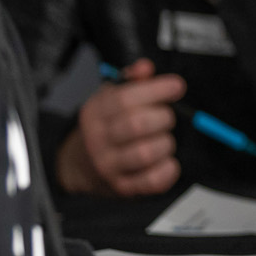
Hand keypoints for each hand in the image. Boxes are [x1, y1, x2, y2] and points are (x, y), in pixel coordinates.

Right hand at [55, 59, 184, 196]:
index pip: (126, 98)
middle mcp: (98, 139)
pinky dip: (168, 169)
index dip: (157, 90)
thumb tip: (146, 67)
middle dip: (163, 117)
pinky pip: (152, 181)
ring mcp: (109, 166)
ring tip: (163, 140)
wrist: (79, 166)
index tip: (176, 87)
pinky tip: (166, 161)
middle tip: (165, 117)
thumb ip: (131, 81)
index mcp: (95, 112)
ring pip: (146, 153)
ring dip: (165, 143)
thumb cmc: (103, 128)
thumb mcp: (109, 98)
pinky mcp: (122, 187)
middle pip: (137, 125)